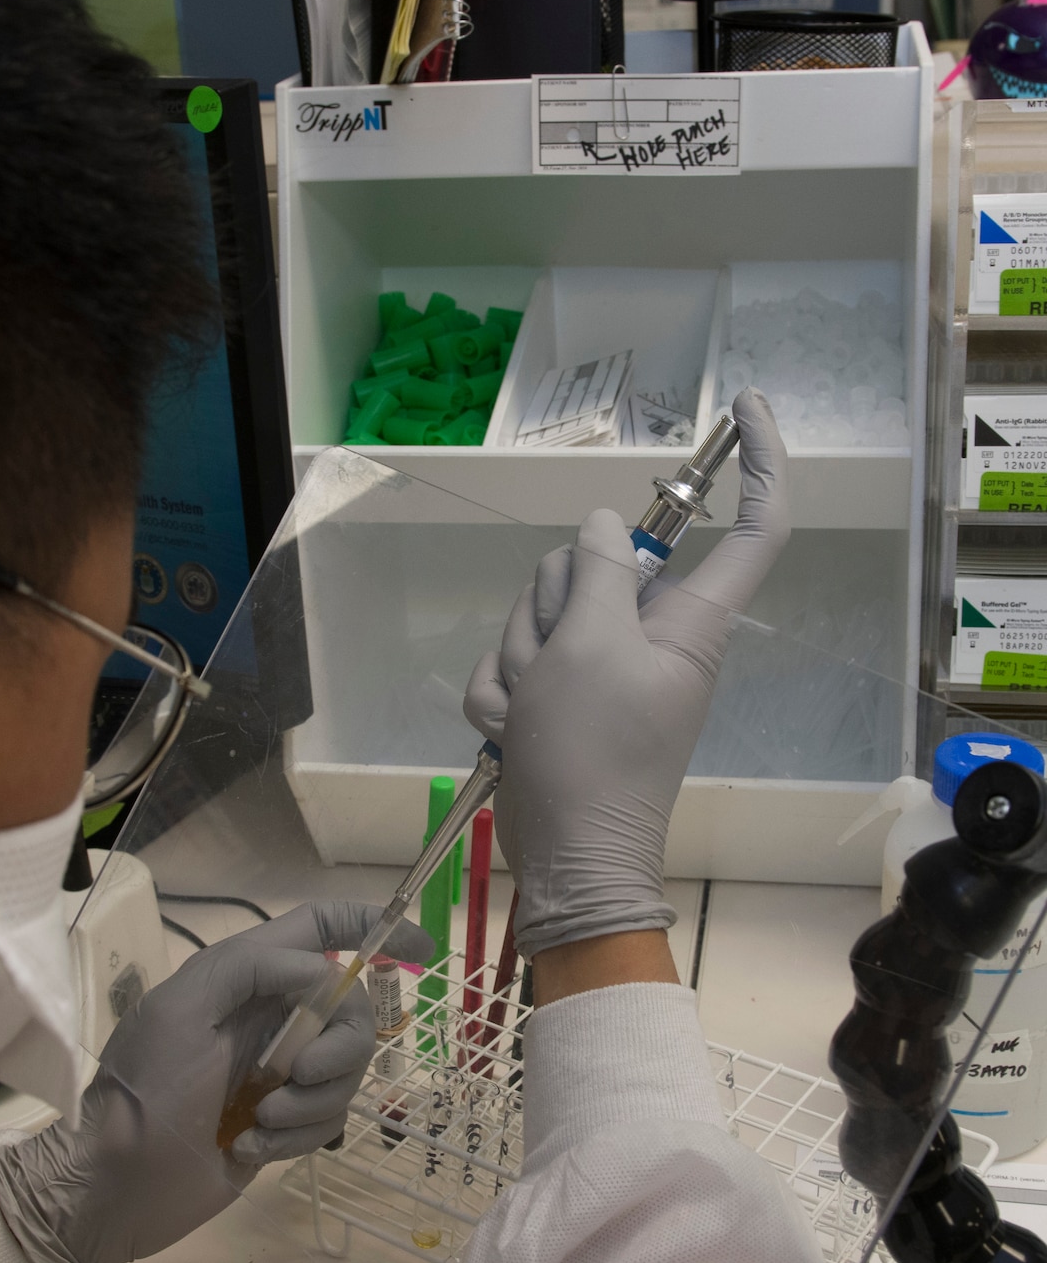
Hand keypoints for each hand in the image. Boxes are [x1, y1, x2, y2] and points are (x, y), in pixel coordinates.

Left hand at [0, 901, 433, 1262]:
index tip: (422, 952)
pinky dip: (295, 1137)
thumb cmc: (142, 1088)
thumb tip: (322, 970)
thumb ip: (250, 970)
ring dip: (310, 1102)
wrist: (116, 1184)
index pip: (318, 930)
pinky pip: (327, 1121)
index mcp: (243, 977)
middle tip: (295, 1075)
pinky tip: (248, 1148)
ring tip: (257, 1121)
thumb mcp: (181, 1008)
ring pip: (346, 1073)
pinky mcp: (283, 1125)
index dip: (373, 928)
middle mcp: (268, 1018)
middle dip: (336, 1048)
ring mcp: (279, 1074)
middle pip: (351, 1012)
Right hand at [463, 389, 789, 958]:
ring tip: (535, 711)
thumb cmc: (595, 753)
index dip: (759, 462)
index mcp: (690, 619)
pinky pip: (514, 664)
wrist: (566, 855)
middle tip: (557, 664)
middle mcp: (651, 634)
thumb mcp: (592, 647)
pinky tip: (514, 730)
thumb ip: (598, 573)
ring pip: (541, 613)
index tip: (745, 406)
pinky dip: (502, 697)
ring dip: (519, 661)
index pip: (751, 527)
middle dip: (551, 608)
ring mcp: (602, 666)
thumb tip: (607, 529)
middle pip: (595, 564)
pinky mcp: (560, 697)